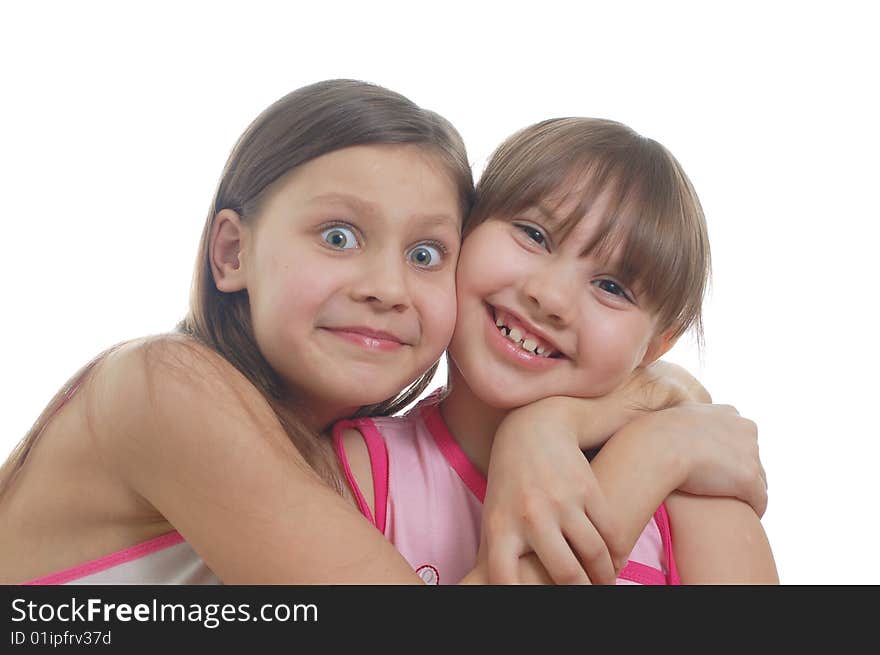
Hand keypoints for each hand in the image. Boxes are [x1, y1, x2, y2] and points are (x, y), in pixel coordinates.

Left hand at [481, 405, 625, 584]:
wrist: (533, 429)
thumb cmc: (510, 482)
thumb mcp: (495, 514)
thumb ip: (499, 553)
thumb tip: (504, 589)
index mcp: (501, 527)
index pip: (505, 579)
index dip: (519, 598)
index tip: (536, 602)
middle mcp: (531, 515)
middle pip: (565, 575)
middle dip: (580, 592)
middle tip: (585, 594)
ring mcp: (562, 501)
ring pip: (595, 556)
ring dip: (605, 577)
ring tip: (604, 582)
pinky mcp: (587, 488)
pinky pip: (611, 533)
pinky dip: (616, 552)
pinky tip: (612, 559)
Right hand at [639, 402, 767, 516]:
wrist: (657, 448)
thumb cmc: (656, 435)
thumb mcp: (675, 418)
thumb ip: (688, 424)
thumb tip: (678, 432)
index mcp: (728, 413)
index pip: (740, 437)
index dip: (728, 455)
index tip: (716, 468)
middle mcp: (745, 429)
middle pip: (752, 457)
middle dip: (740, 472)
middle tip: (722, 489)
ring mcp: (749, 453)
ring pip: (759, 479)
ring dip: (746, 492)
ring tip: (731, 505)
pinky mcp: (748, 479)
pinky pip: (760, 500)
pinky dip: (754, 508)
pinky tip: (742, 517)